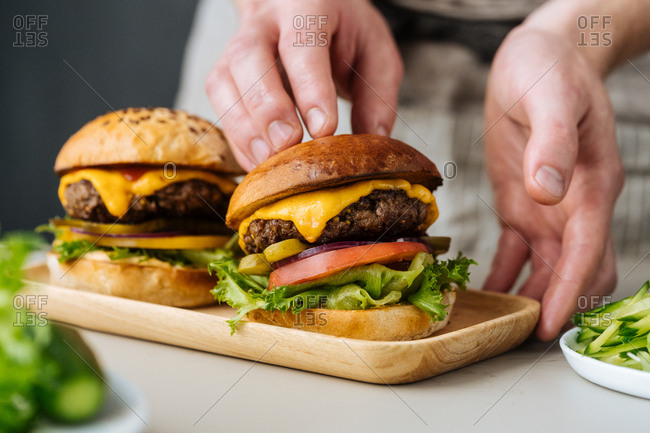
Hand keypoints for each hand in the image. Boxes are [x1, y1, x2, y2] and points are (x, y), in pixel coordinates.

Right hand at [206, 0, 402, 170]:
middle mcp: (264, 23)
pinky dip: (237, 140)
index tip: (323, 129)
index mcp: (307, 8)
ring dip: (244, 129)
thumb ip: (377, 93)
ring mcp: (236, 47)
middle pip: (249, 57)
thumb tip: (372, 140)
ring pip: (224, 83)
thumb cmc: (340, 30)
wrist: (304, 10)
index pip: (303, 45)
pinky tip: (257, 162)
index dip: (310, 88)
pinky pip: (220, 107)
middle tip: (287, 144)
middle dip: (267, 106)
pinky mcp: (225, 75)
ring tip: (268, 162)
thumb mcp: (374, 50)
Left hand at [482, 28, 623, 339]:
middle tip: (518, 338)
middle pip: (574, 272)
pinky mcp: (520, 205)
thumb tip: (546, 193)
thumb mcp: (552, 98)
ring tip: (495, 324)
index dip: (568, 291)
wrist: (539, 58)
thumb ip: (552, 145)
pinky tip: (483, 291)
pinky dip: (502, 274)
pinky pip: (513, 251)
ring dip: (528, 296)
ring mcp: (547, 209)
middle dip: (554, 306)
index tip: (548, 325)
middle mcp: (572, 206)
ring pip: (545, 269)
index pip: (586, 251)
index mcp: (590, 186)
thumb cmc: (551, 71)